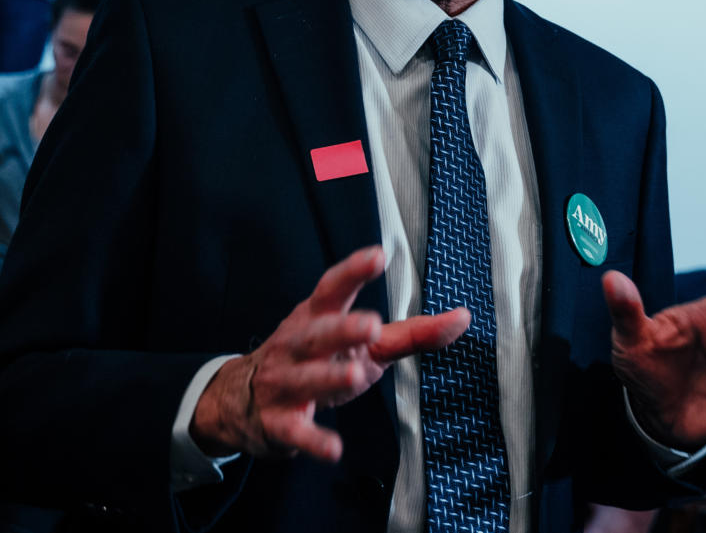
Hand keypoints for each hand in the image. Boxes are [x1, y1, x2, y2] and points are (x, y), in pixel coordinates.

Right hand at [191, 246, 469, 460]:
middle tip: (370, 325)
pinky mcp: (279, 421)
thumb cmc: (316, 359)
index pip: (333, 289)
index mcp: (318, 316)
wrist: (242, 398)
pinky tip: (333, 448)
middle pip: (317, 333)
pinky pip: (296, 430)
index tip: (378, 257)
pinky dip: (313, 439)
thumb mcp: (364, 342)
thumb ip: (412, 332)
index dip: (354, 272)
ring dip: (329, 376)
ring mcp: (284, 382)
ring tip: (357, 376)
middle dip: (342, 328)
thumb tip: (462, 317)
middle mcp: (298, 344)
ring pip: (305, 378)